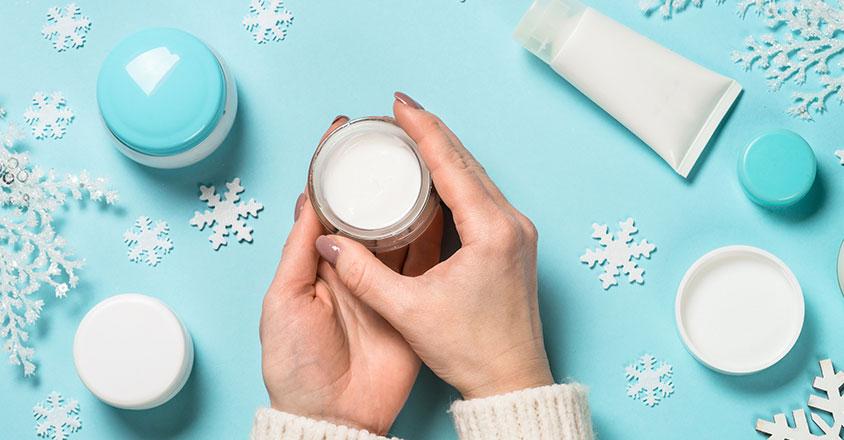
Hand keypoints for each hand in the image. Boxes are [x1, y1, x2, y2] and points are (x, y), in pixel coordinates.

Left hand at [259, 116, 444, 433]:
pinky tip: (439, 206)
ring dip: (404, 199)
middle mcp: (351, 267)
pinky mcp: (410, 303)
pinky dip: (431, 235)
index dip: (331, 169)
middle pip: (365, 211)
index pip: (324, 205)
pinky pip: (422, 262)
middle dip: (373, 175)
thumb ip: (299, 249)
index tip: (343, 131)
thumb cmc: (297, 364)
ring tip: (415, 162)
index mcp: (317, 263)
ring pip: (397, 231)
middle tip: (388, 138)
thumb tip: (306, 197)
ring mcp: (383, 285)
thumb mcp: (284, 300)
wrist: (333, 416)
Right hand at [314, 93, 553, 400]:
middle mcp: (511, 224)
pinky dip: (459, 178)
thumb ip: (365, 275)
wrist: (512, 380)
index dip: (423, 130)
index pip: (452, 165)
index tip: (400, 105)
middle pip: (468, 163)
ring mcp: (518, 233)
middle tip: (401, 112)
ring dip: (447, 153)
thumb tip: (328, 244)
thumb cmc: (471, 349)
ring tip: (414, 135)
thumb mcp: (409, 311)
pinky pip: (485, 196)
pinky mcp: (514, 244)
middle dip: (432, 133)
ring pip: (478, 177)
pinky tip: (439, 175)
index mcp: (491, 231)